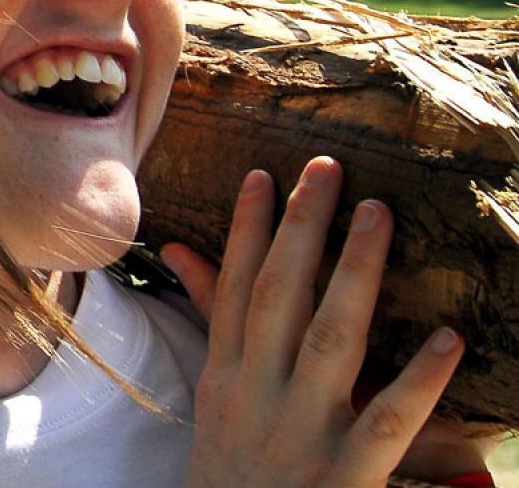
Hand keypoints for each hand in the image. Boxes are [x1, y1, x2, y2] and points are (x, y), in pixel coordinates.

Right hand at [161, 158, 466, 485]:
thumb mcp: (215, 395)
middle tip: (327, 170)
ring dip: (355, 273)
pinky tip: (448, 340)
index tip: (266, 175)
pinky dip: (419, 379)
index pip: (238, 289)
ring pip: (331, 338)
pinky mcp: (347, 473)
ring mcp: (301, 430)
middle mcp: (257, 394)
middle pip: (279, 297)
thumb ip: (209, 319)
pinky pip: (388, 419)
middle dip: (302, 229)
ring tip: (379, 215)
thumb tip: (179, 248)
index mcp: (227, 376)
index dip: (250, 231)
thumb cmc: (232, 470)